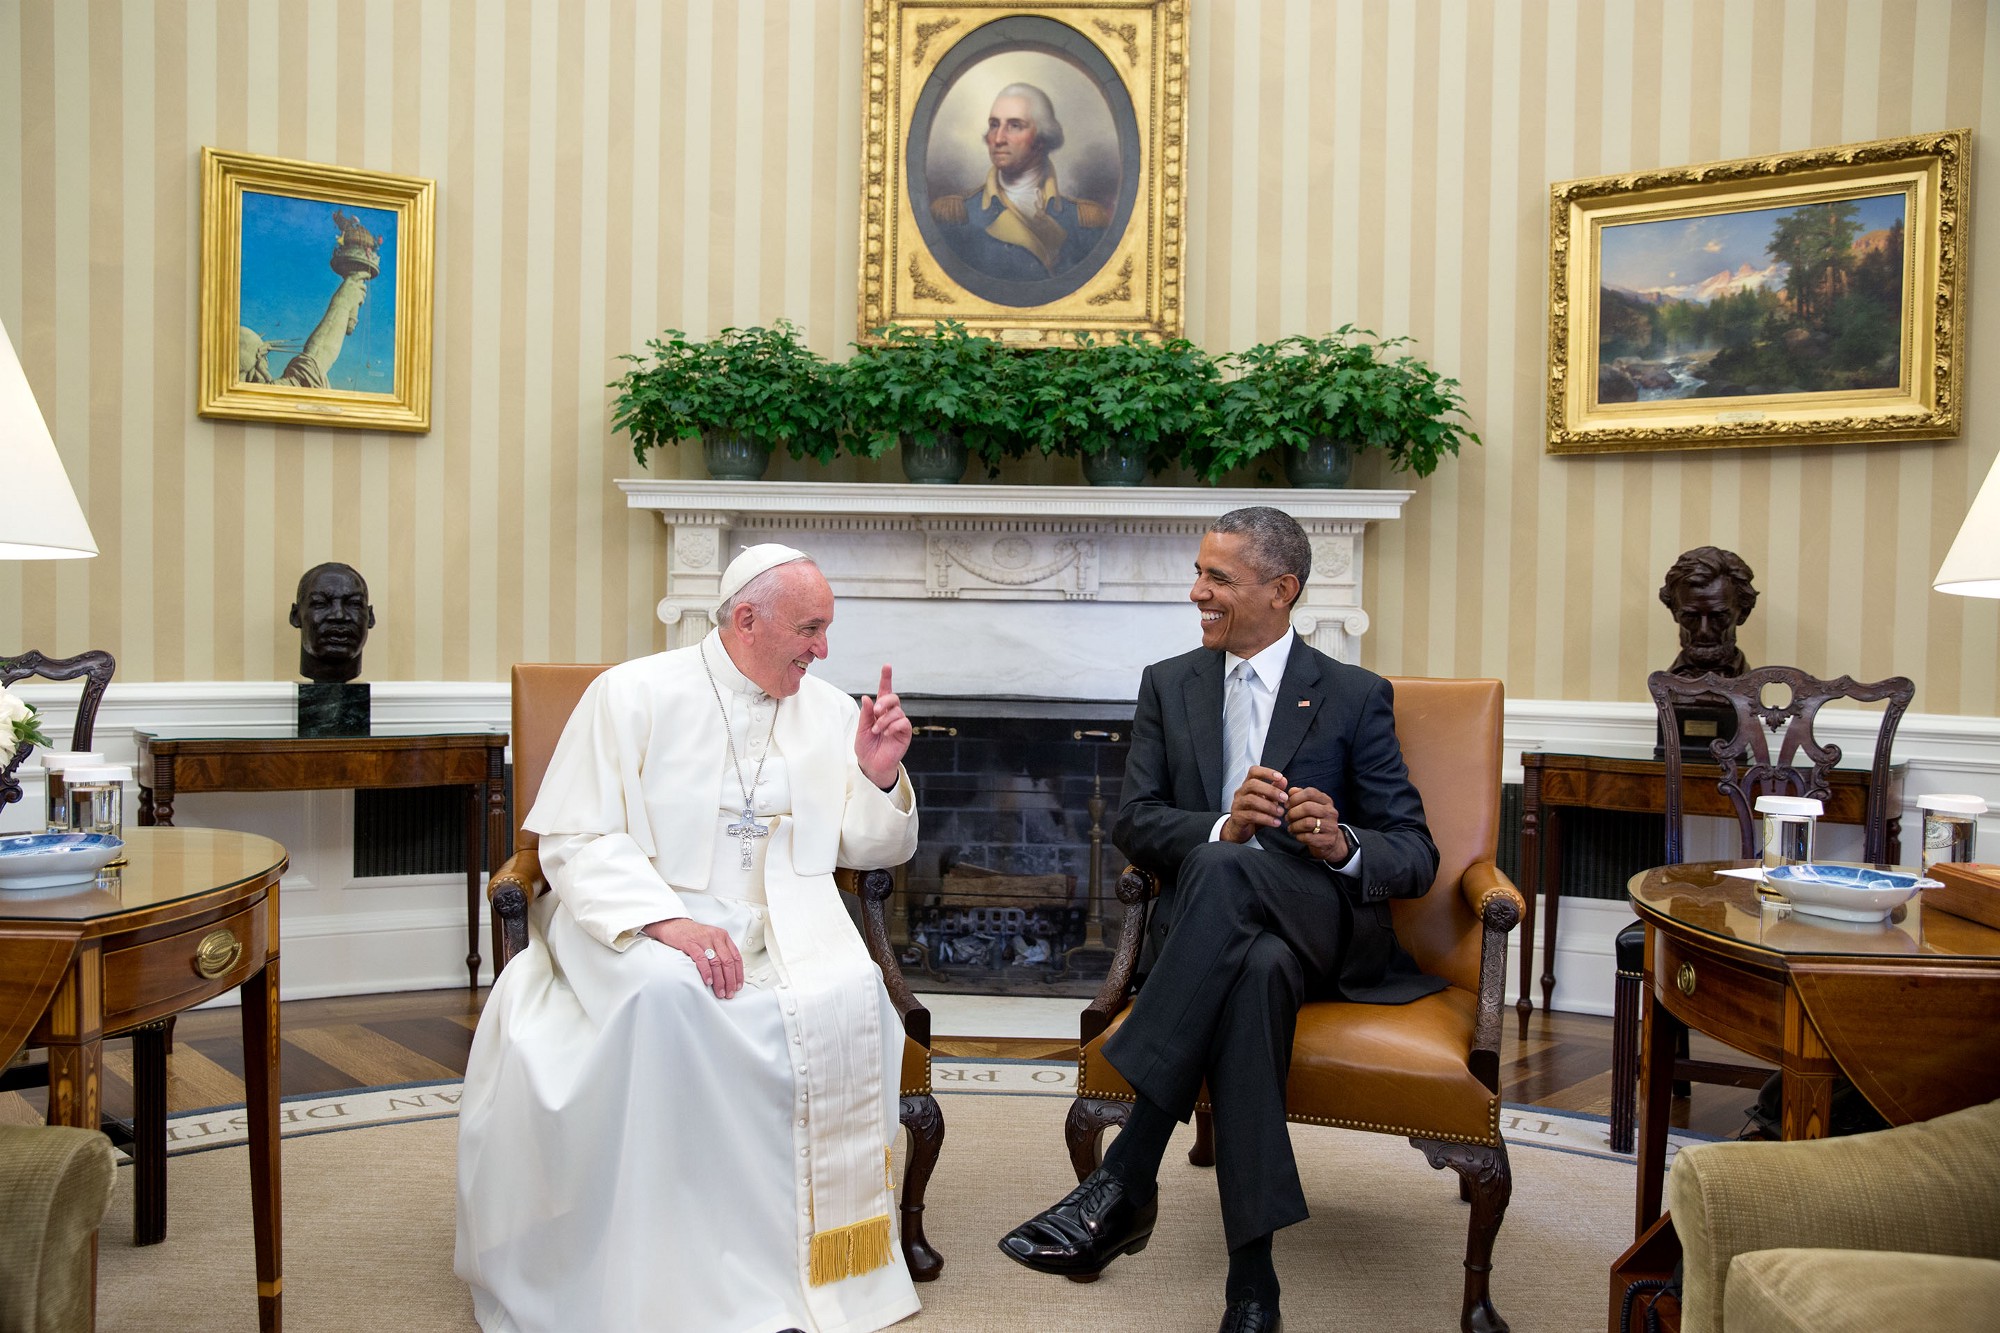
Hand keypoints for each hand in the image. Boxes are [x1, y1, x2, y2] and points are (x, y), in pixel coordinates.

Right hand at [643, 917, 743, 997]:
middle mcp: (715, 937)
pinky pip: (702, 960)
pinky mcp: (691, 943)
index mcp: (723, 936)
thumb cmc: (692, 935)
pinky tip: (709, 981)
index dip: (738, 974)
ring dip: (719, 980)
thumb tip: (729, 973)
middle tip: (729, 993)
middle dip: (730, 980)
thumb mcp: (711, 939)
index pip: (736, 957)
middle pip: (728, 962)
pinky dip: (707, 972)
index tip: (738, 986)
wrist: (674, 924)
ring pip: (716, 963)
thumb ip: (720, 951)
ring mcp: (703, 940)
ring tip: (720, 991)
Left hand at [856, 664, 912, 788]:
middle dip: (884, 701)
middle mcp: (890, 715)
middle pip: (893, 698)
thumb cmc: (866, 747)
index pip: (884, 691)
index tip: (887, 666)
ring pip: (897, 711)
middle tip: (876, 711)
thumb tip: (867, 698)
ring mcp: (899, 724)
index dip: (886, 678)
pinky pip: (903, 722)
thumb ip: (865, 714)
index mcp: (879, 711)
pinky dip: (893, 726)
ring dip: (885, 719)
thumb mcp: (861, 729)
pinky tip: (887, 733)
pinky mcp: (905, 733)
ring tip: (876, 730)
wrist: (871, 765)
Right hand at [1221, 765, 1289, 842]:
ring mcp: (1237, 804)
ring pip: (1251, 800)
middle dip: (1271, 790)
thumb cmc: (1253, 813)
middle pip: (1252, 784)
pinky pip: (1251, 815)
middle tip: (1284, 798)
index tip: (1280, 777)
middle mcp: (1241, 793)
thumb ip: (1274, 790)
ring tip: (1281, 812)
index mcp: (1248, 785)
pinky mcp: (1238, 817)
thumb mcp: (1266, 800)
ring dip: (1269, 806)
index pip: (1254, 771)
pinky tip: (1275, 822)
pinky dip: (1266, 819)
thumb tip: (1283, 780)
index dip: (1266, 772)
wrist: (1239, 830)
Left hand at [1285, 786, 1350, 862]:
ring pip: (1307, 823)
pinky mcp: (1327, 840)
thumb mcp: (1311, 805)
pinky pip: (1307, 837)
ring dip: (1294, 825)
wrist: (1330, 841)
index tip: (1287, 805)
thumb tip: (1291, 791)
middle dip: (1293, 813)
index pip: (1310, 792)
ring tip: (1290, 827)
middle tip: (1287, 818)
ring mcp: (1330, 827)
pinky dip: (1298, 836)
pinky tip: (1296, 835)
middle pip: (1307, 807)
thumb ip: (1300, 796)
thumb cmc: (1316, 820)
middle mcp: (1331, 812)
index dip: (1295, 798)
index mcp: (1326, 801)